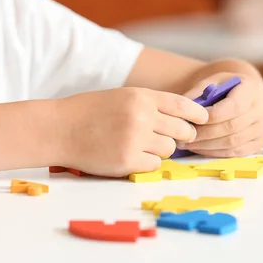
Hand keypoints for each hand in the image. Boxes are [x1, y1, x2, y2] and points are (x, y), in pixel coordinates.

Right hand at [56, 87, 208, 176]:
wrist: (59, 129)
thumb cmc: (89, 112)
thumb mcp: (121, 97)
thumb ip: (149, 104)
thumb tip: (181, 119)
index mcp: (141, 96)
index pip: (183, 106)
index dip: (197, 114)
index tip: (203, 120)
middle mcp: (141, 116)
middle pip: (182, 131)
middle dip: (181, 136)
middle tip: (173, 138)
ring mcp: (135, 139)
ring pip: (168, 149)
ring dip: (159, 150)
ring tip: (140, 146)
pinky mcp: (127, 161)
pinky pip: (153, 166)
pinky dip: (146, 164)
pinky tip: (130, 157)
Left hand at [177, 72, 262, 157]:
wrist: (245, 94)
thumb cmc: (225, 87)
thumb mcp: (212, 81)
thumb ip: (198, 92)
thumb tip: (182, 109)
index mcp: (251, 89)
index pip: (234, 106)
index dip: (212, 115)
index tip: (192, 119)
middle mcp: (262, 109)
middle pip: (232, 127)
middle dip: (205, 133)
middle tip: (185, 136)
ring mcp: (262, 128)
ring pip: (233, 142)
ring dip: (208, 146)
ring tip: (188, 144)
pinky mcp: (258, 143)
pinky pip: (236, 152)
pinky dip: (216, 153)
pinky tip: (200, 149)